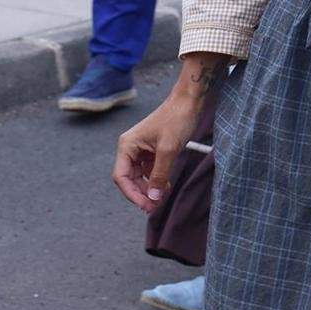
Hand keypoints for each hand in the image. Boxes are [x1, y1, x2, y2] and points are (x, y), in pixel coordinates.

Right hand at [112, 90, 198, 213]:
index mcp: (127, 146)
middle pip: (130, 179)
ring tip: (162, 198)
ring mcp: (141, 150)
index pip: (121, 177)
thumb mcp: (168, 149)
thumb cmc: (176, 119)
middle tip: (154, 207)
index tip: (146, 206)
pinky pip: (150, 170)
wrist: (189, 101)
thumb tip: (154, 198)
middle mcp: (130, 148)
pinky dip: (156, 180)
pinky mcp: (152, 150)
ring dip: (149, 188)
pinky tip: (166, 186)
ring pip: (140, 176)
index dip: (132, 194)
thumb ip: (160, 174)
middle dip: (141, 193)